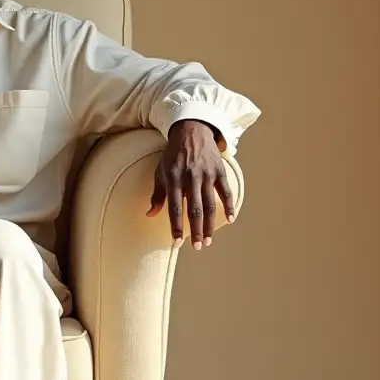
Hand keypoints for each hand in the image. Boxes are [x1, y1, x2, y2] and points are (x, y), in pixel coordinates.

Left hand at [147, 120, 234, 248]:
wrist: (191, 131)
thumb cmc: (172, 156)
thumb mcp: (160, 172)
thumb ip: (157, 195)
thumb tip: (150, 215)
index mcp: (173, 179)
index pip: (174, 208)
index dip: (176, 226)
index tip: (177, 242)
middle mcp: (190, 178)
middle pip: (194, 210)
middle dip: (195, 231)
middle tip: (197, 247)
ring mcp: (206, 175)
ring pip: (210, 205)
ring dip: (210, 224)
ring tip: (208, 240)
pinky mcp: (219, 171)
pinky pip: (225, 192)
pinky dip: (229, 206)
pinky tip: (230, 220)